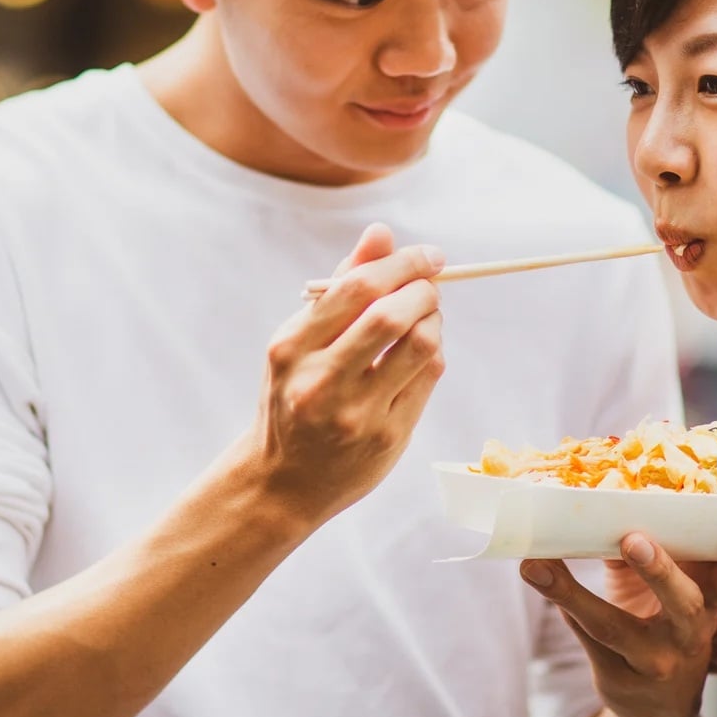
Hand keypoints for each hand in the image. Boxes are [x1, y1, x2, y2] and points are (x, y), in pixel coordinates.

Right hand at [244, 224, 446, 529]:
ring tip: (426, 316)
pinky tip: (421, 351)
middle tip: (432, 283)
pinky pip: (428, 378)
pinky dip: (433, 352)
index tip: (427, 256)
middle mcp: (320, 381)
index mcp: (291, 348)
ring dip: (434, 319)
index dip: (402, 264)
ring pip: (420, 345)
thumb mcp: (298, 342)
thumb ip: (339, 286)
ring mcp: (355, 414)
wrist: (282, 482)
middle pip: (392, 315)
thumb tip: (381, 234)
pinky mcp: (387, 438)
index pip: (357, 288)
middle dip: (424, 289)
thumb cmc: (293, 396)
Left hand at [522, 522, 716, 716]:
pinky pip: (585, 638)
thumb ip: (651, 549)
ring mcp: (656, 663)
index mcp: (715, 601)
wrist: (657, 709)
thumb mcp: (673, 592)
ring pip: (612, 627)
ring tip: (537, 565)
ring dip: (572, 593)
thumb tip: (610, 491)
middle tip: (632, 538)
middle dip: (659, 570)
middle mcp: (692, 634)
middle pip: (685, 603)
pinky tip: (538, 575)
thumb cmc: (665, 628)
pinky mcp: (619, 680)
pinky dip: (561, 605)